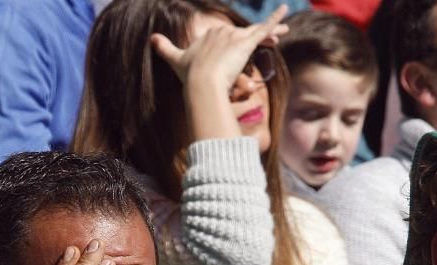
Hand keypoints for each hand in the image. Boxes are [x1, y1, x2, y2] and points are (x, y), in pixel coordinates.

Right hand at [150, 5, 286, 94]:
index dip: (234, 47)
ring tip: (283, 33)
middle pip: (242, 35)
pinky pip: (264, 28)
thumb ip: (164, 49)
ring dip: (271, 32)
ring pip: (256, 33)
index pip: (226, 39)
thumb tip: (151, 38)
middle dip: (254, 41)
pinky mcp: (245, 42)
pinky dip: (276, 19)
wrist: (201, 82)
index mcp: (209, 36)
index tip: (239, 54)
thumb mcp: (175, 61)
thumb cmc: (190, 75)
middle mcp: (222, 32)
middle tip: (270, 43)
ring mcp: (234, 37)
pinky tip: (285, 10)